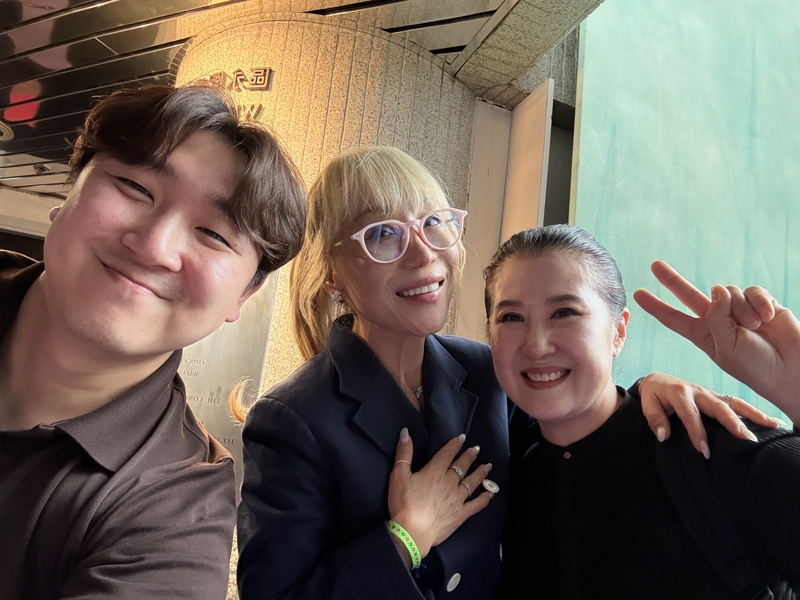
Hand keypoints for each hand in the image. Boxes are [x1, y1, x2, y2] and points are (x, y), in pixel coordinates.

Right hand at [387, 428, 493, 564]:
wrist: (412, 532)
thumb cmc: (403, 503)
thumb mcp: (398, 475)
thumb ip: (404, 453)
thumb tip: (406, 432)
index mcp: (435, 472)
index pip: (447, 453)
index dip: (455, 444)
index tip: (462, 437)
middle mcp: (449, 483)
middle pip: (462, 466)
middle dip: (469, 456)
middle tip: (477, 449)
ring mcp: (457, 499)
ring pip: (472, 482)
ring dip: (480, 473)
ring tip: (487, 466)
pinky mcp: (461, 514)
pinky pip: (477, 505)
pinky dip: (485, 498)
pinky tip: (491, 493)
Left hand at [634, 260, 799, 423]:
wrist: (791, 370)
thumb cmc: (756, 366)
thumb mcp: (725, 346)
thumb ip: (716, 316)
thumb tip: (718, 288)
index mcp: (705, 336)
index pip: (675, 319)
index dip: (657, 307)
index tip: (637, 295)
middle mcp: (719, 321)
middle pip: (690, 295)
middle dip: (672, 280)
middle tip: (654, 264)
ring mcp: (739, 311)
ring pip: (728, 292)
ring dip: (741, 309)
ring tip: (755, 328)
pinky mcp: (762, 304)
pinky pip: (752, 291)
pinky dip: (759, 303)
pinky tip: (768, 318)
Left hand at [638, 372, 778, 457]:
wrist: (657, 380)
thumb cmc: (653, 394)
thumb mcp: (647, 404)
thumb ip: (655, 419)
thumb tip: (664, 435)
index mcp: (679, 393)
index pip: (690, 414)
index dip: (697, 432)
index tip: (704, 450)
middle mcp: (698, 391)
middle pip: (718, 407)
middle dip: (733, 423)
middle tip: (746, 439)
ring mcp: (710, 393)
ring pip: (733, 402)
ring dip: (752, 414)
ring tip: (770, 425)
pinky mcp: (716, 397)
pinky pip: (736, 404)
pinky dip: (752, 412)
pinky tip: (767, 421)